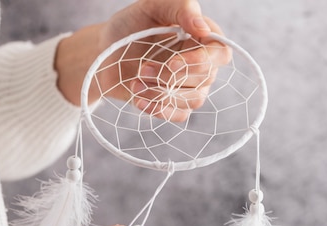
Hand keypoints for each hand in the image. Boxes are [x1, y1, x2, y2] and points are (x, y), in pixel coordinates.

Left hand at [55, 0, 230, 120]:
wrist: (106, 51)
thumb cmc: (130, 26)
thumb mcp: (151, 7)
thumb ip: (180, 8)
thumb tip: (202, 28)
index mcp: (202, 37)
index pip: (220, 53)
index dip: (202, 61)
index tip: (173, 63)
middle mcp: (201, 63)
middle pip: (205, 79)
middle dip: (170, 77)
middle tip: (143, 68)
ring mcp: (190, 87)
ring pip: (193, 100)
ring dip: (162, 94)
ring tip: (135, 82)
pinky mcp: (175, 104)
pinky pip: (179, 115)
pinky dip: (158, 109)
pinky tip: (139, 99)